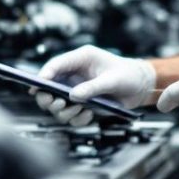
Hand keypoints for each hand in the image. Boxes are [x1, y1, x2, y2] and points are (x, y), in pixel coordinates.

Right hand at [36, 45, 155, 125]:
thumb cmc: (129, 75)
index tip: (37, 87)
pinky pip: (71, 116)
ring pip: (57, 105)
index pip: (55, 65)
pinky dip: (78, 119)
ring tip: (80, 109)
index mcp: (80, 59)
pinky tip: (89, 115)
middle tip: (57, 104)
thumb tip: (73, 97)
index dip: (43, 75)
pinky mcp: (82, 105)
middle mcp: (74, 75)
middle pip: (49, 88)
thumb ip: (93, 87)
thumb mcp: (112, 79)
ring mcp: (77, 91)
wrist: (141, 87)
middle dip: (48, 98)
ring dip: (64, 111)